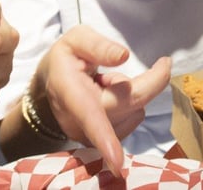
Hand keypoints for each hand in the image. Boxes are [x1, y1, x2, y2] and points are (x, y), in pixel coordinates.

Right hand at [34, 26, 169, 173]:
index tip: (117, 163)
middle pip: (131, 103)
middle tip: (156, 63)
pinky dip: (130, 105)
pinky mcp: (100, 144)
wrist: (47, 86)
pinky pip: (133, 119)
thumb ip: (98, 46)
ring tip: (108, 83)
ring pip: (135, 111)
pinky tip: (110, 97)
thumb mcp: (75, 40)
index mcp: (70, 92)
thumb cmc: (64, 61)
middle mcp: (79, 122)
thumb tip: (123, 56)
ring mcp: (89, 137)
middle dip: (148, 81)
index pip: (89, 115)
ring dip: (131, 93)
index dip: (104, 139)